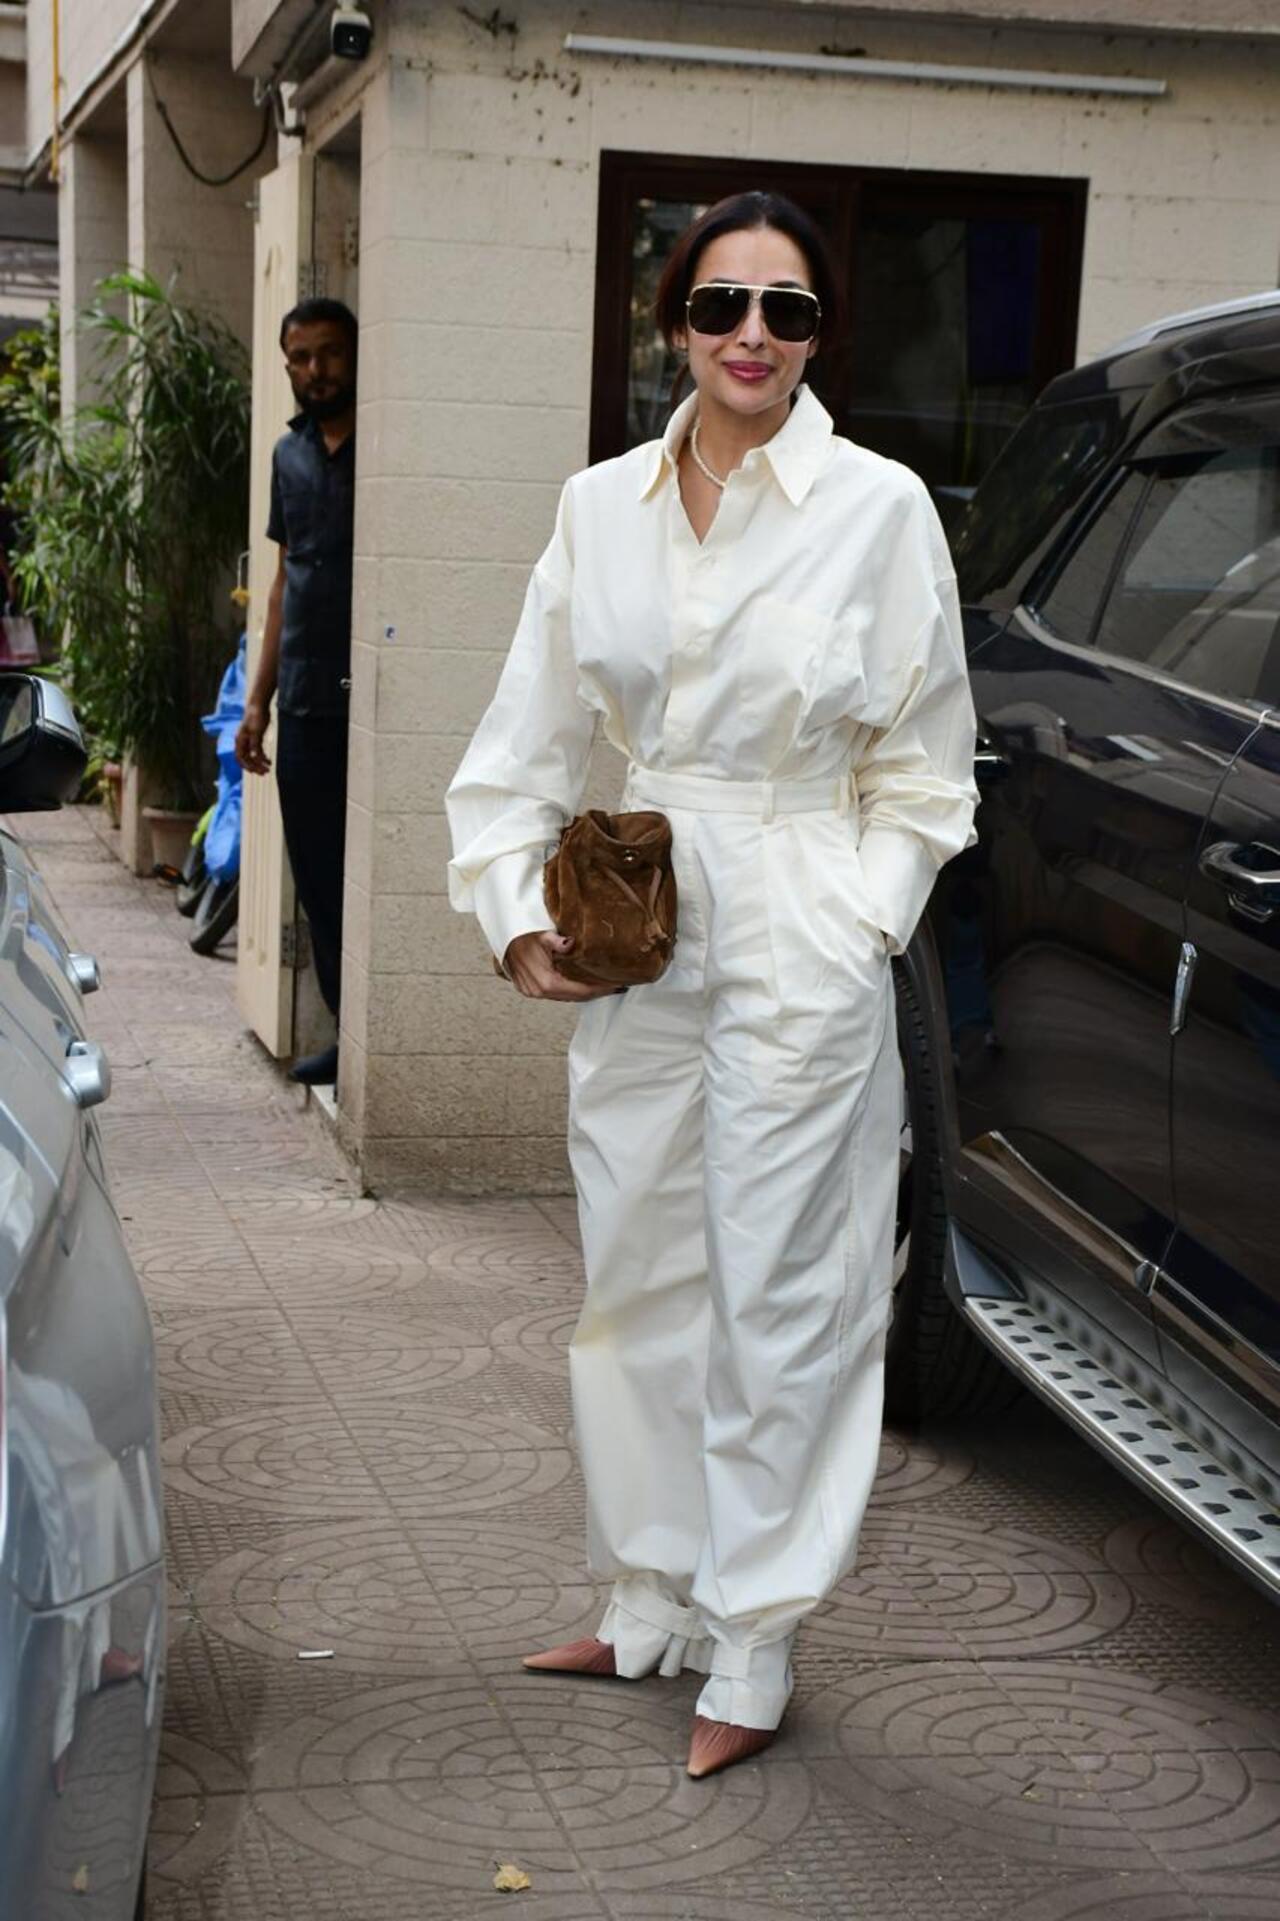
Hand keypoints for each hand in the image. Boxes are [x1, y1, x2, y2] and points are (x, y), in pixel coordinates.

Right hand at [235, 701, 270, 774]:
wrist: (259, 705)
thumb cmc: (256, 717)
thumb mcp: (256, 732)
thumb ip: (255, 745)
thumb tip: (255, 757)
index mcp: (240, 740)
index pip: (240, 758)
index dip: (246, 766)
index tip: (255, 772)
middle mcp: (242, 741)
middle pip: (246, 758)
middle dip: (255, 766)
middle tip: (265, 772)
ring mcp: (249, 740)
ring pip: (252, 756)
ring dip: (259, 763)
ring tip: (269, 768)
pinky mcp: (255, 738)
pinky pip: (257, 751)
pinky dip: (262, 756)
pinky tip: (268, 760)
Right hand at [503, 931, 622, 1000]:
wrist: (503, 939)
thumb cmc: (523, 935)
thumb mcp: (542, 935)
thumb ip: (558, 942)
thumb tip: (570, 944)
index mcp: (546, 982)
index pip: (581, 990)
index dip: (600, 989)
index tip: (617, 985)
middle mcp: (540, 991)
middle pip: (576, 997)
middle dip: (597, 992)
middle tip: (616, 986)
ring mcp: (534, 992)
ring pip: (567, 997)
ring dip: (585, 992)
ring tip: (604, 985)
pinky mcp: (531, 990)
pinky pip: (558, 994)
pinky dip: (572, 990)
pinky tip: (583, 984)